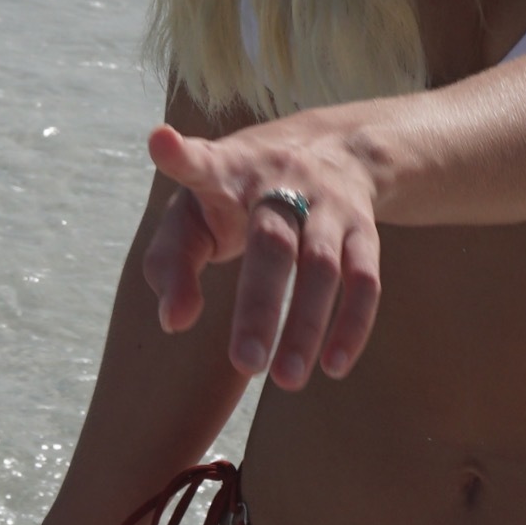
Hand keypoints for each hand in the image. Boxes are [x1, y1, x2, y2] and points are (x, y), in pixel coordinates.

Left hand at [141, 118, 385, 389]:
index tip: (160, 143)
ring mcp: (328, 205)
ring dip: (306, 326)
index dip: (181, 156)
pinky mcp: (363, 229)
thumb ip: (170, 265)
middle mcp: (282, 182)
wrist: (334, 146)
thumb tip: (174, 323)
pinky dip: (352, 325)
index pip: (203, 164)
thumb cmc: (238, 194)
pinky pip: (365, 280)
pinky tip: (333, 366)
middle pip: (272, 244)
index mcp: (229, 170)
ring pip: (323, 267)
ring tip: (286, 381)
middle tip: (245, 363)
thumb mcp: (196, 213)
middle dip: (259, 305)